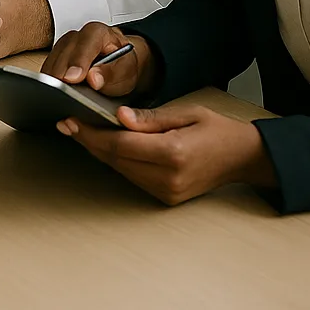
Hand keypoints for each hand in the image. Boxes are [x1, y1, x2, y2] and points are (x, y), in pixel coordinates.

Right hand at [42, 22, 155, 95]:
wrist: (118, 64)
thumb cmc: (121, 65)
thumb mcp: (125, 70)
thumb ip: (111, 73)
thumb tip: (94, 79)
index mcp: (97, 32)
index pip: (84, 45)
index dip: (77, 62)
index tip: (72, 78)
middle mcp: (76, 36)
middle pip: (63, 54)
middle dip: (61, 73)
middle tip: (60, 92)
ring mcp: (63, 46)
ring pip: (52, 61)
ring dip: (53, 79)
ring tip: (56, 96)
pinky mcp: (55, 57)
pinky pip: (48, 68)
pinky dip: (50, 81)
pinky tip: (54, 93)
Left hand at [57, 104, 277, 204]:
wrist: (243, 158)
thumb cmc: (216, 129)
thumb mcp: (185, 113)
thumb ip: (149, 118)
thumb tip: (118, 116)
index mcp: (172, 153)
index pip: (119, 144)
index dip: (91, 133)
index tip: (71, 120)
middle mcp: (167, 178)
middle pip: (115, 159)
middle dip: (88, 141)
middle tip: (66, 124)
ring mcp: (166, 191)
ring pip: (120, 169)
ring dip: (98, 151)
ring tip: (79, 131)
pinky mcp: (166, 197)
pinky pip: (132, 176)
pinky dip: (116, 160)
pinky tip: (104, 145)